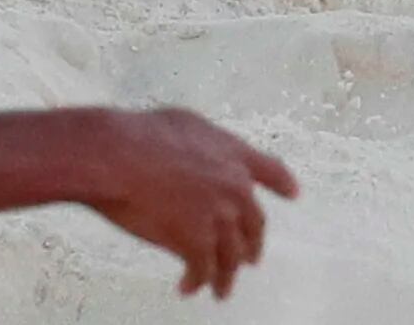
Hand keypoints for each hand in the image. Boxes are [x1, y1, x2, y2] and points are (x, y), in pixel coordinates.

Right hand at [85, 107, 295, 297]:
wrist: (119, 155)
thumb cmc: (139, 134)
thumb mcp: (183, 123)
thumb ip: (200, 142)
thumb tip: (195, 150)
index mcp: (233, 153)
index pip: (270, 170)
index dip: (282, 183)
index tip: (293, 194)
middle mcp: (235, 185)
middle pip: (254, 223)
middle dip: (252, 244)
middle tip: (250, 259)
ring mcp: (218, 215)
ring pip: (231, 255)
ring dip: (226, 276)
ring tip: (221, 290)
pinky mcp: (196, 241)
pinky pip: (203, 270)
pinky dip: (197, 282)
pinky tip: (188, 288)